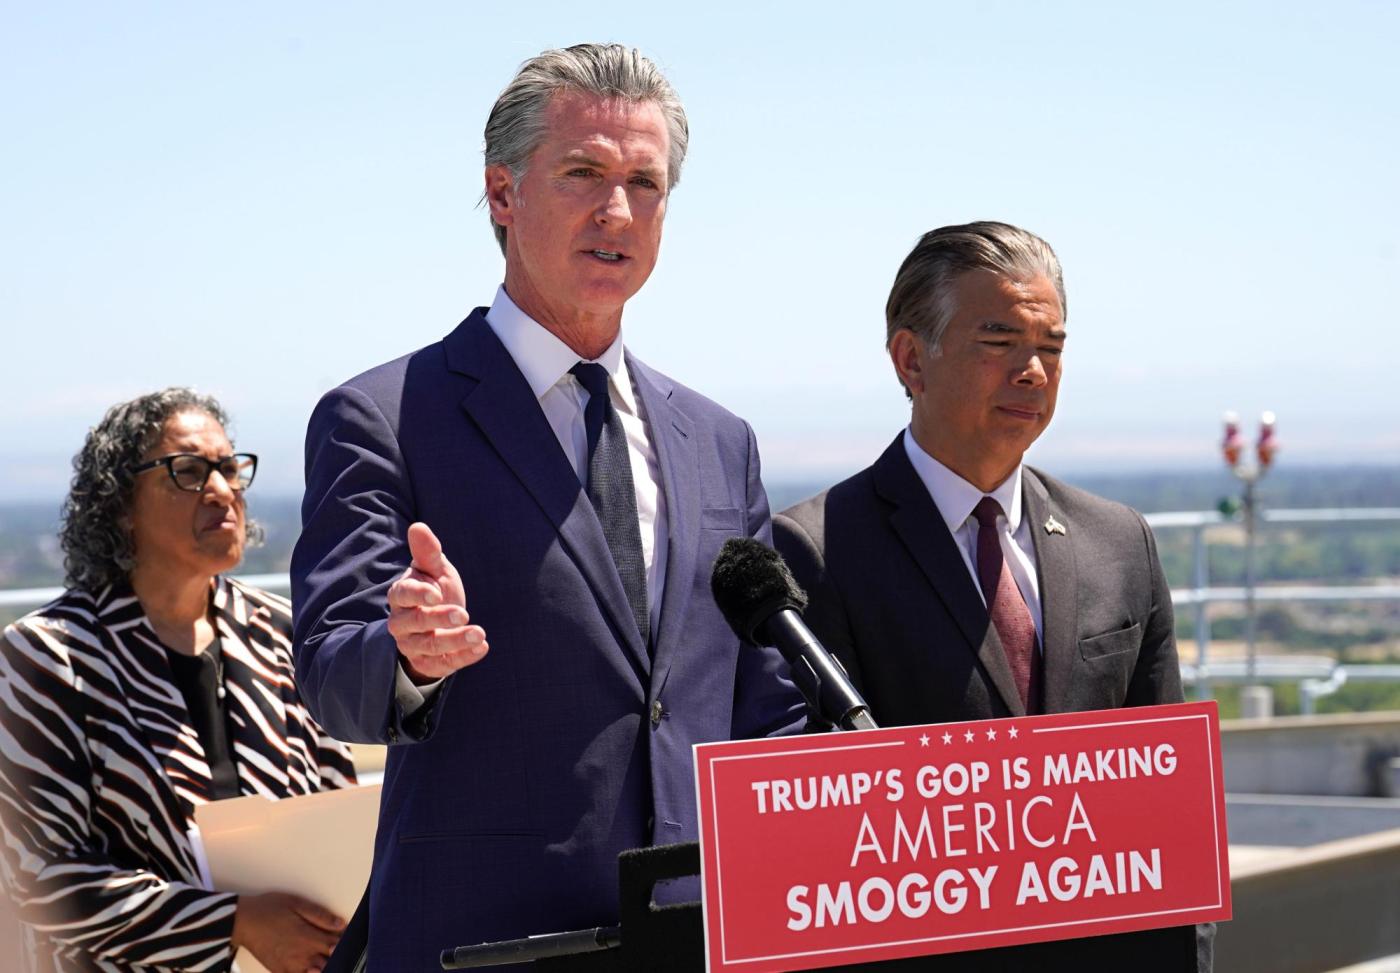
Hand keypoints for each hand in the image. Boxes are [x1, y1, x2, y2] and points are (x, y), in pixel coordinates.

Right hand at [231, 891, 343, 972]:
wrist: (242, 922)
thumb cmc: (269, 909)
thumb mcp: (296, 903)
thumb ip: (320, 915)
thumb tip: (341, 924)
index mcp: (308, 937)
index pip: (336, 944)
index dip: (346, 943)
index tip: (353, 939)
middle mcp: (302, 955)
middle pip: (329, 963)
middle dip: (338, 957)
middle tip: (344, 952)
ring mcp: (291, 966)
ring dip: (325, 968)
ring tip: (329, 961)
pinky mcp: (280, 972)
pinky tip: (312, 969)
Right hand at [387, 522, 489, 681]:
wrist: (438, 624)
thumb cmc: (435, 589)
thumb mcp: (435, 570)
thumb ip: (428, 552)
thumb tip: (418, 526)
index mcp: (401, 596)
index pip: (403, 595)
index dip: (418, 594)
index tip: (437, 592)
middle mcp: (402, 623)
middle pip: (415, 623)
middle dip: (438, 619)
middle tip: (463, 612)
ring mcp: (413, 645)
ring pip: (429, 647)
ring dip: (455, 640)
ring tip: (479, 634)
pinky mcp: (428, 663)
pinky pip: (443, 665)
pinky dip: (463, 658)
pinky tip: (482, 647)